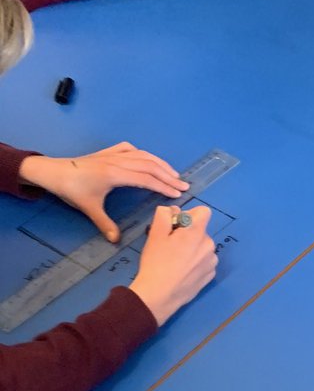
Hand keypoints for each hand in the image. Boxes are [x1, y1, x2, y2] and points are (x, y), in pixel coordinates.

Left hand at [18, 143, 188, 241]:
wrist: (53, 171)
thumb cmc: (71, 189)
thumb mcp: (89, 208)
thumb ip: (105, 224)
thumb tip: (116, 241)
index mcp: (115, 174)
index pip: (146, 179)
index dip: (163, 186)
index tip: (177, 194)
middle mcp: (118, 161)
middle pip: (149, 166)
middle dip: (168, 176)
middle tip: (184, 186)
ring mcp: (113, 155)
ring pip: (142, 156)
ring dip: (160, 164)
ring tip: (173, 173)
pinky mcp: (107, 152)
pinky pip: (130, 149)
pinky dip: (143, 154)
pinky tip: (148, 159)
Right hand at [128, 204, 216, 325]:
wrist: (160, 295)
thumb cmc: (156, 262)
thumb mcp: (155, 234)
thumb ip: (164, 215)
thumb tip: (173, 210)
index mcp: (197, 233)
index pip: (204, 212)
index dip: (190, 214)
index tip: (177, 224)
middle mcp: (209, 246)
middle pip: (201, 230)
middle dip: (188, 233)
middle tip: (171, 245)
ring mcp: (211, 263)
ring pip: (203, 247)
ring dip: (192, 248)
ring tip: (176, 260)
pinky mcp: (210, 276)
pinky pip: (204, 262)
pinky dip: (196, 263)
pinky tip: (182, 271)